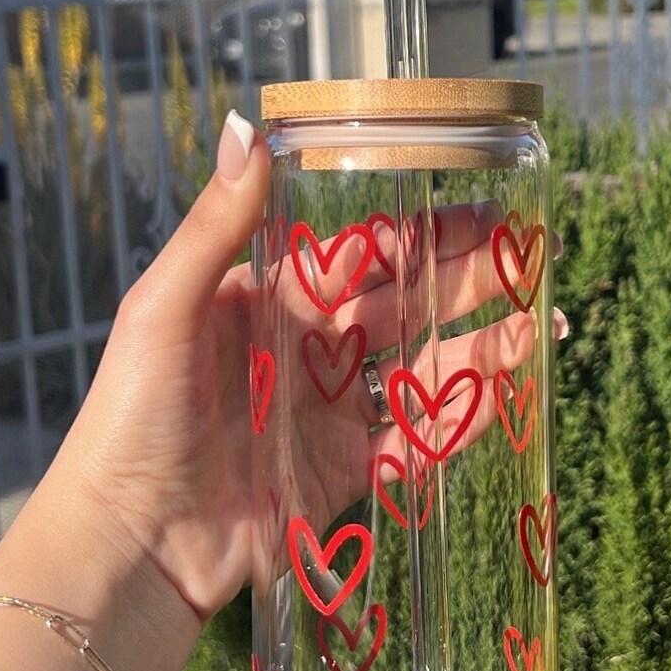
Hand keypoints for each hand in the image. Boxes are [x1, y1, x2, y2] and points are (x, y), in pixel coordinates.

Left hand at [57, 112, 561, 623]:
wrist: (131, 542)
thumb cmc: (131, 416)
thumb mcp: (164, 309)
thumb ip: (214, 226)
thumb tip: (248, 128)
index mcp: (267, 302)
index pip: (359, 254)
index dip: (418, 233)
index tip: (478, 209)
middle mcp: (305, 352)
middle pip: (402, 306)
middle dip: (465, 282)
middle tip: (529, 259)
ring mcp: (328, 414)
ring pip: (419, 370)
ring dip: (478, 348)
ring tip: (539, 327)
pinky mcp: (343, 473)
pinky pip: (414, 440)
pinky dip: (460, 419)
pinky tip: (505, 394)